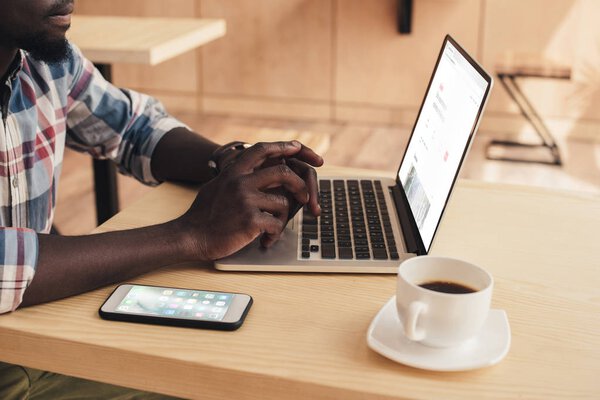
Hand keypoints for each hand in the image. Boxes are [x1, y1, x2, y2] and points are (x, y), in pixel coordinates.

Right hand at [179, 141, 321, 259]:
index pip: (261, 149)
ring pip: (283, 203)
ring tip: (272, 229)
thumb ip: (236, 177)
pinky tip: (265, 239)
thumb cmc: (203, 215)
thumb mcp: (217, 186)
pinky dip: (275, 234)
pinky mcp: (250, 220)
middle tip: (305, 196)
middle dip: (299, 185)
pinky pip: (277, 224)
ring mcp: (246, 200)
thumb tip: (256, 172)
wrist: (190, 237)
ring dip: (283, 218)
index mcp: (233, 172)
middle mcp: (240, 182)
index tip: (297, 148)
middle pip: (283, 173)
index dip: (282, 147)